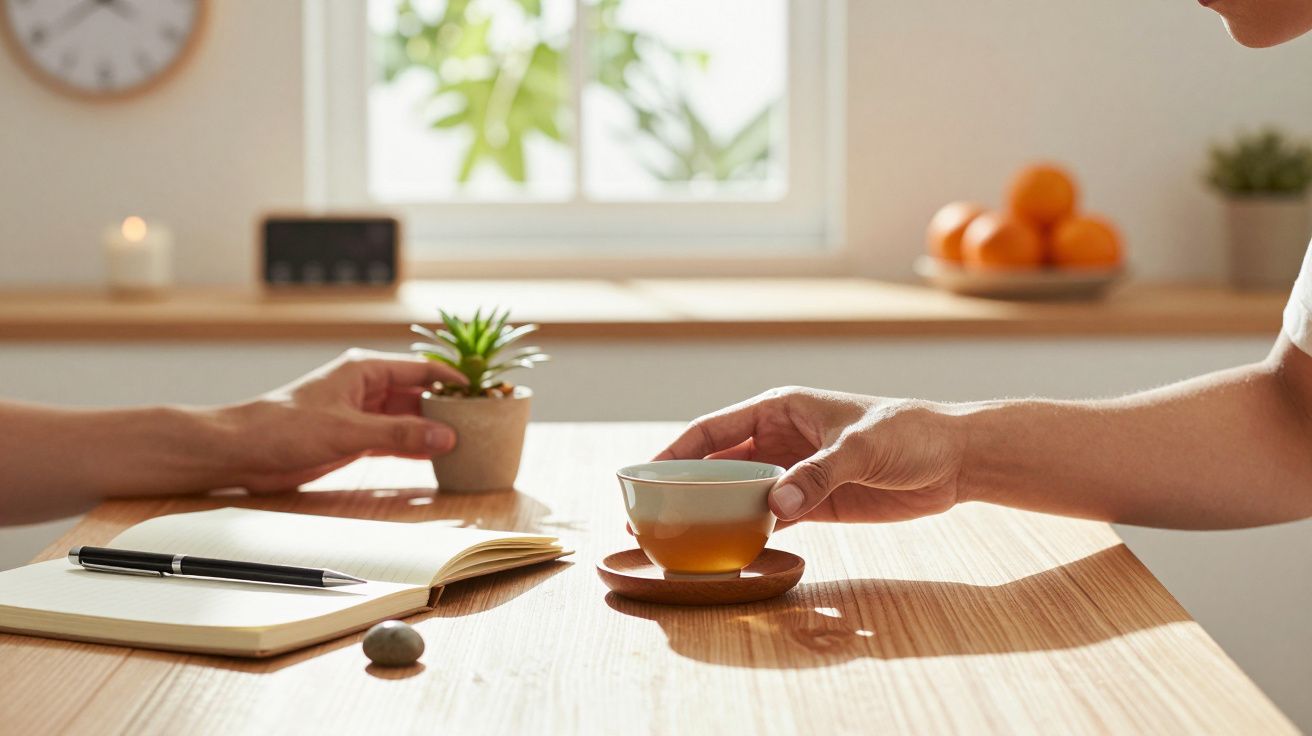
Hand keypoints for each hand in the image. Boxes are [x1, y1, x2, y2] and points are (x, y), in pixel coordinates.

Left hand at [219, 349, 464, 492]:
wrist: (242, 451)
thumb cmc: (282, 427)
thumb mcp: (347, 431)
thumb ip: (399, 434)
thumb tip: (445, 436)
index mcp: (365, 370)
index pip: (423, 370)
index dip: (454, 382)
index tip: (483, 395)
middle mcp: (368, 388)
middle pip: (421, 394)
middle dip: (449, 408)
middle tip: (481, 423)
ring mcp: (363, 414)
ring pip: (411, 419)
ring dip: (434, 430)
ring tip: (468, 441)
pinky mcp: (355, 438)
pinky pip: (397, 440)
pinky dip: (417, 448)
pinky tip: (438, 457)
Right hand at [656, 387, 967, 523]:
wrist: (955, 460)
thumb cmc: (909, 433)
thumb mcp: (862, 447)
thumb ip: (819, 474)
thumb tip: (776, 506)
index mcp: (780, 409)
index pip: (713, 430)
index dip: (674, 452)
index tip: (643, 477)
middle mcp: (778, 440)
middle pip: (716, 465)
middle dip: (682, 490)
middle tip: (646, 519)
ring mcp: (793, 472)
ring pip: (738, 495)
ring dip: (710, 515)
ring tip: (674, 541)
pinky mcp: (813, 503)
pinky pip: (767, 518)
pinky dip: (746, 533)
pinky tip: (725, 552)